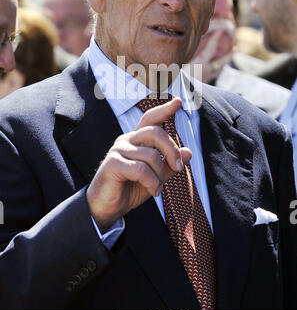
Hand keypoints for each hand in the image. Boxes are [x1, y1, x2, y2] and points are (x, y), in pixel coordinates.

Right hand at [86, 97, 191, 231]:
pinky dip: (152, 182)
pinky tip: (153, 191)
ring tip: (157, 189)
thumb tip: (189, 153)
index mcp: (137, 140)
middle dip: (172, 150)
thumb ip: (169, 165)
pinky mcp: (113, 163)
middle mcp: (127, 140)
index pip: (150, 119)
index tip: (177, 101)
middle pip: (155, 133)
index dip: (164, 110)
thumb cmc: (130, 189)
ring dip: (160, 175)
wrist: (107, 208)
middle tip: (178, 168)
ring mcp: (118, 150)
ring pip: (151, 155)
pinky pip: (140, 169)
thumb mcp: (155, 177)